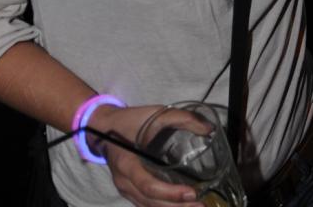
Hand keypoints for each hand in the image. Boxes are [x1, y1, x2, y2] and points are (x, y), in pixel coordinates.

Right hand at [90, 104, 206, 206]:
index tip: (192, 192)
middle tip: (201, 205)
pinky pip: (145, 203)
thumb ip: (183, 118)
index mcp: (127, 163)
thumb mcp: (156, 114)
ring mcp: (124, 188)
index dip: (170, 193)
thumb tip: (209, 128)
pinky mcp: (129, 189)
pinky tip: (179, 205)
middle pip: (150, 201)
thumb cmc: (131, 120)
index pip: (149, 185)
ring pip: (147, 206)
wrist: (104, 126)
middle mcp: (124, 181)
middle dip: (176, 206)